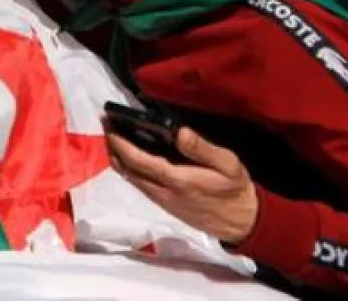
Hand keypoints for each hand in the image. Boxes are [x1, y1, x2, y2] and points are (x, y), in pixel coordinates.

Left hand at [108, 125, 259, 244]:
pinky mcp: (164, 204)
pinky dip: (129, 169)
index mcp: (177, 180)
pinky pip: (139, 185)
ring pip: (131, 178)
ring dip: (119, 159)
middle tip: (106, 126)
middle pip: (129, 169)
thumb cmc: (234, 189)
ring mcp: (162, 200)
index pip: (140, 161)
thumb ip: (201, 148)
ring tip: (113, 138)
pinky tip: (128, 158)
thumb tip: (178, 131)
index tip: (110, 126)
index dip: (121, 144)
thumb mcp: (227, 164)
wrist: (241, 222)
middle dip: (114, 148)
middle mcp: (163, 192)